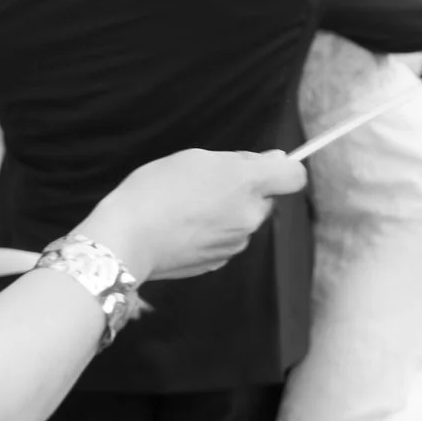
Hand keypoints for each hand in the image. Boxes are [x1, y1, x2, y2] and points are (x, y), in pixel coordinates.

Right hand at [77, 149, 307, 281]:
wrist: (127, 238)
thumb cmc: (155, 190)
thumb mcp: (195, 158)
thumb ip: (242, 160)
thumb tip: (276, 158)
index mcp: (247, 184)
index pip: (294, 176)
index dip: (283, 167)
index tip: (265, 163)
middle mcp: (249, 216)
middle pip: (264, 198)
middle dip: (245, 190)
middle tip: (206, 182)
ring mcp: (236, 243)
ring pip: (243, 220)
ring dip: (226, 211)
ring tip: (187, 206)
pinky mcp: (219, 262)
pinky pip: (225, 240)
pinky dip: (212, 232)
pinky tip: (183, 227)